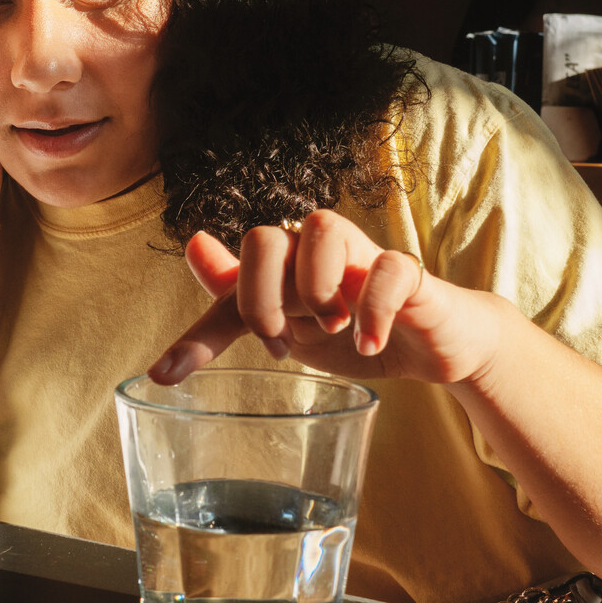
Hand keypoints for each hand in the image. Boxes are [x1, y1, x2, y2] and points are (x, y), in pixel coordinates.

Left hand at [148, 209, 510, 387]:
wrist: (431, 345)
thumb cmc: (352, 328)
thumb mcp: (288, 325)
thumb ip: (238, 296)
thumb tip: (194, 246)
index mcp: (283, 265)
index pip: (227, 277)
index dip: (200, 331)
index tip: (170, 375)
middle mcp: (317, 249)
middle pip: (264, 238)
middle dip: (262, 301)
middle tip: (283, 342)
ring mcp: (363, 256)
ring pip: (322, 227)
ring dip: (317, 289)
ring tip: (333, 328)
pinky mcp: (409, 273)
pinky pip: (389, 269)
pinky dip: (375, 312)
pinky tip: (370, 343)